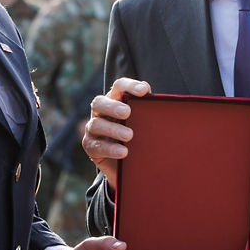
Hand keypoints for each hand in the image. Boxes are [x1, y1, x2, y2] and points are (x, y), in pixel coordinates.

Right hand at [82, 77, 150, 191]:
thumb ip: (149, 110)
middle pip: (99, 102)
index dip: (129, 86)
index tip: (144, 90)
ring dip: (113, 129)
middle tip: (127, 112)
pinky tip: (123, 152)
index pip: (119, 87)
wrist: (129, 163)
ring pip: (96, 125)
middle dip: (112, 106)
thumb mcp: (145, 123)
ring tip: (129, 136)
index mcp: (115, 100)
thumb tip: (158, 100)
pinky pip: (96, 146)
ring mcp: (93, 129)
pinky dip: (110, 149)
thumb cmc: (138, 135)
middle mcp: (100, 112)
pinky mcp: (91, 147)